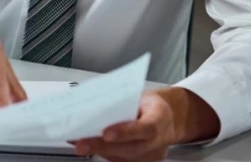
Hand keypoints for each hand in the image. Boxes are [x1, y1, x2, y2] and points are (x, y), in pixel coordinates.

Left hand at [72, 88, 219, 161]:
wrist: (169, 118)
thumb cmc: (152, 105)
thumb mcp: (140, 96)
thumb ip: (122, 102)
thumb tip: (95, 106)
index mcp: (160, 117)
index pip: (145, 128)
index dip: (125, 132)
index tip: (106, 133)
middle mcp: (159, 140)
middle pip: (131, 148)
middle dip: (103, 146)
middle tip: (82, 144)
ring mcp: (153, 154)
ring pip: (125, 158)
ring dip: (101, 151)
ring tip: (82, 144)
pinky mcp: (146, 161)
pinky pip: (124, 160)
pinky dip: (107, 154)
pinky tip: (92, 147)